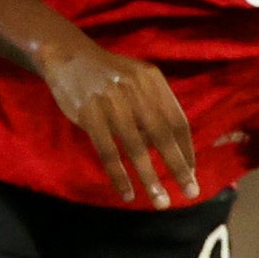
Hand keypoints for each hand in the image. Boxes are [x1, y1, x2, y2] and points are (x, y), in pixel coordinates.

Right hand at [38, 35, 196, 206]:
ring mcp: (112, 102)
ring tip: (161, 202)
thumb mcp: (136, 79)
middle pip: (163, 136)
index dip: (186, 149)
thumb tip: (163, 146)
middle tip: (191, 192)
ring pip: (136, 148)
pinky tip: (128, 193)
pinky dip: (119, 175)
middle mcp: (136, 90)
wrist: (67, 55)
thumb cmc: (108, 74)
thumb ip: (153, 106)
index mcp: (153, 81)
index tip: (191, 172)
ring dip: (150, 178)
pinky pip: (108, 152)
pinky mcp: (89, 115)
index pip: (178, 120)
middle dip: (178, 168)